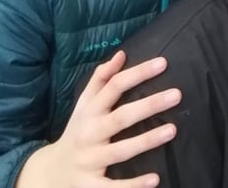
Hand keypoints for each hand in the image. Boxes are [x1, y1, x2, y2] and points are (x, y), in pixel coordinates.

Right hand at [16, 50, 180, 186]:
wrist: (51, 173)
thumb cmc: (77, 131)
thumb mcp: (84, 105)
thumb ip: (101, 79)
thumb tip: (121, 54)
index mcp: (90, 111)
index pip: (114, 86)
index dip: (138, 73)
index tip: (163, 62)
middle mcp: (89, 134)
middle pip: (121, 117)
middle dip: (149, 105)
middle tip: (176, 94)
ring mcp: (90, 161)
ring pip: (120, 150)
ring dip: (147, 140)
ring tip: (172, 130)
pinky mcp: (91, 186)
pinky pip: (113, 186)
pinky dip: (133, 185)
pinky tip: (155, 179)